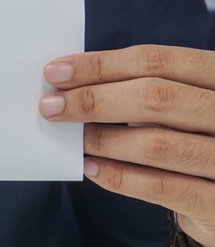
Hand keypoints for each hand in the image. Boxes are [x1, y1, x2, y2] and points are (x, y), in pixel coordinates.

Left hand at [39, 44, 214, 246]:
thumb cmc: (195, 139)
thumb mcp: (182, 103)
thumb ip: (142, 89)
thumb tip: (71, 83)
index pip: (156, 61)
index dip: (101, 65)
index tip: (55, 73)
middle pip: (155, 96)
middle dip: (93, 100)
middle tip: (51, 106)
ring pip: (156, 142)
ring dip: (102, 139)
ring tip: (73, 139)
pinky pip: (161, 186)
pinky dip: (119, 176)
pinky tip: (92, 168)